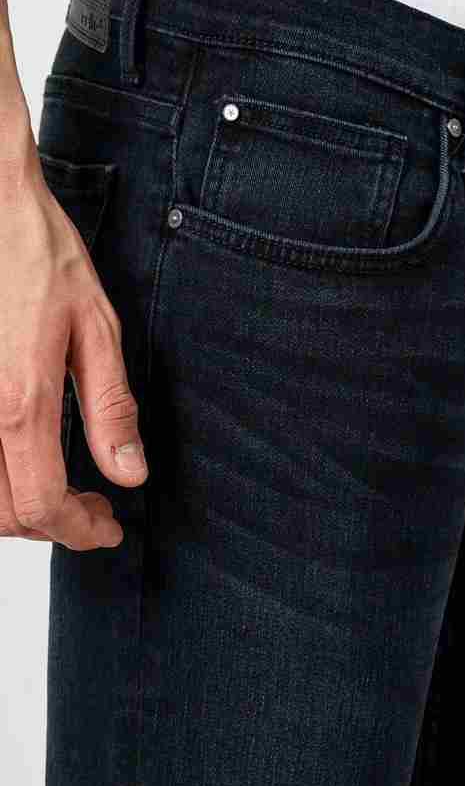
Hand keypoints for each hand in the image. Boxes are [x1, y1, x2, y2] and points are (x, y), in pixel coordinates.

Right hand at [0, 112, 146, 549]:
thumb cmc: (40, 255)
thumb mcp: (96, 328)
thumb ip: (110, 408)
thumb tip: (130, 472)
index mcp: (19, 402)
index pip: (42, 503)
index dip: (80, 530)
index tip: (110, 526)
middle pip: (4, 512)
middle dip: (52, 525)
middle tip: (94, 510)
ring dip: (19, 508)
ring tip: (62, 492)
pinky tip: (22, 461)